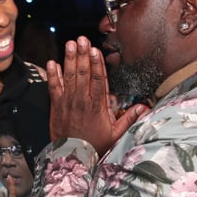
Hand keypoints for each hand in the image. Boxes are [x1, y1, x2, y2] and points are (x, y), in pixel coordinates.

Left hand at [47, 36, 146, 153]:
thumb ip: (129, 119)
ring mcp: (67, 102)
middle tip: (82, 39)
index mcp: (97, 106)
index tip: (96, 50)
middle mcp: (81, 101)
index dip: (96, 64)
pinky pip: (53, 87)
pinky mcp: (56, 106)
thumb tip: (144, 107)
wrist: (73, 157)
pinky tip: (52, 63)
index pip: (97, 80)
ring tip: (70, 44)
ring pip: (68, 77)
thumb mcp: (116, 134)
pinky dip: (52, 75)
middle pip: (82, 73)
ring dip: (69, 59)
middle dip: (82, 54)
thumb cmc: (95, 146)